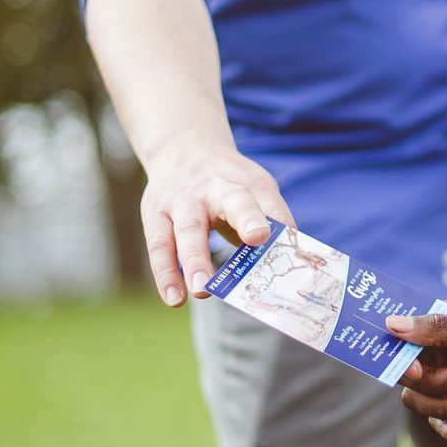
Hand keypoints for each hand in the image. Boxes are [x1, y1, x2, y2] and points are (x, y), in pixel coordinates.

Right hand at [138, 132, 292, 306]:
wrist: (182, 147)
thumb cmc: (228, 184)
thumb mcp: (255, 190)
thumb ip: (270, 222)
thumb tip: (288, 265)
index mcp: (249, 183)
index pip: (270, 201)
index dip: (280, 219)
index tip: (290, 241)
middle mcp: (216, 188)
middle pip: (234, 202)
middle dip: (247, 219)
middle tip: (257, 240)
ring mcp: (183, 200)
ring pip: (189, 228)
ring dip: (196, 260)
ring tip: (202, 291)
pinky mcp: (156, 214)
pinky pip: (160, 246)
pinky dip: (165, 274)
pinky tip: (174, 299)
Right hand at [387, 302, 446, 442]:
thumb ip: (440, 330)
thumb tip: (392, 323)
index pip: (405, 330)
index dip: (399, 350)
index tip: (413, 368)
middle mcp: (445, 349)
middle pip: (408, 371)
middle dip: (433, 382)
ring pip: (419, 398)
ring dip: (446, 406)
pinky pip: (436, 420)